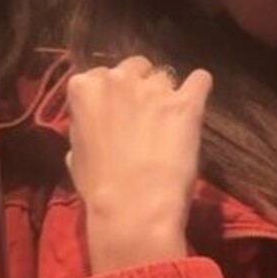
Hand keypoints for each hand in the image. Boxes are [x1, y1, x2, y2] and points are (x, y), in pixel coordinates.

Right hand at [66, 55, 211, 274]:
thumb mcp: (76, 154)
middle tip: (147, 118)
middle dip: (141, 87)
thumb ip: (84, 127)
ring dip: (168, 95)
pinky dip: (199, 89)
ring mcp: (153, 89)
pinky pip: (200, 80)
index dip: (115, 95)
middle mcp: (117, 78)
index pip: (102, 74)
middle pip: (136, 67)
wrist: (132, 210)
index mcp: (84, 88)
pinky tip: (196, 104)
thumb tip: (92, 127)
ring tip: (170, 125)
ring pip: (166, 77)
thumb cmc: (98, 189)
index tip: (120, 114)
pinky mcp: (186, 103)